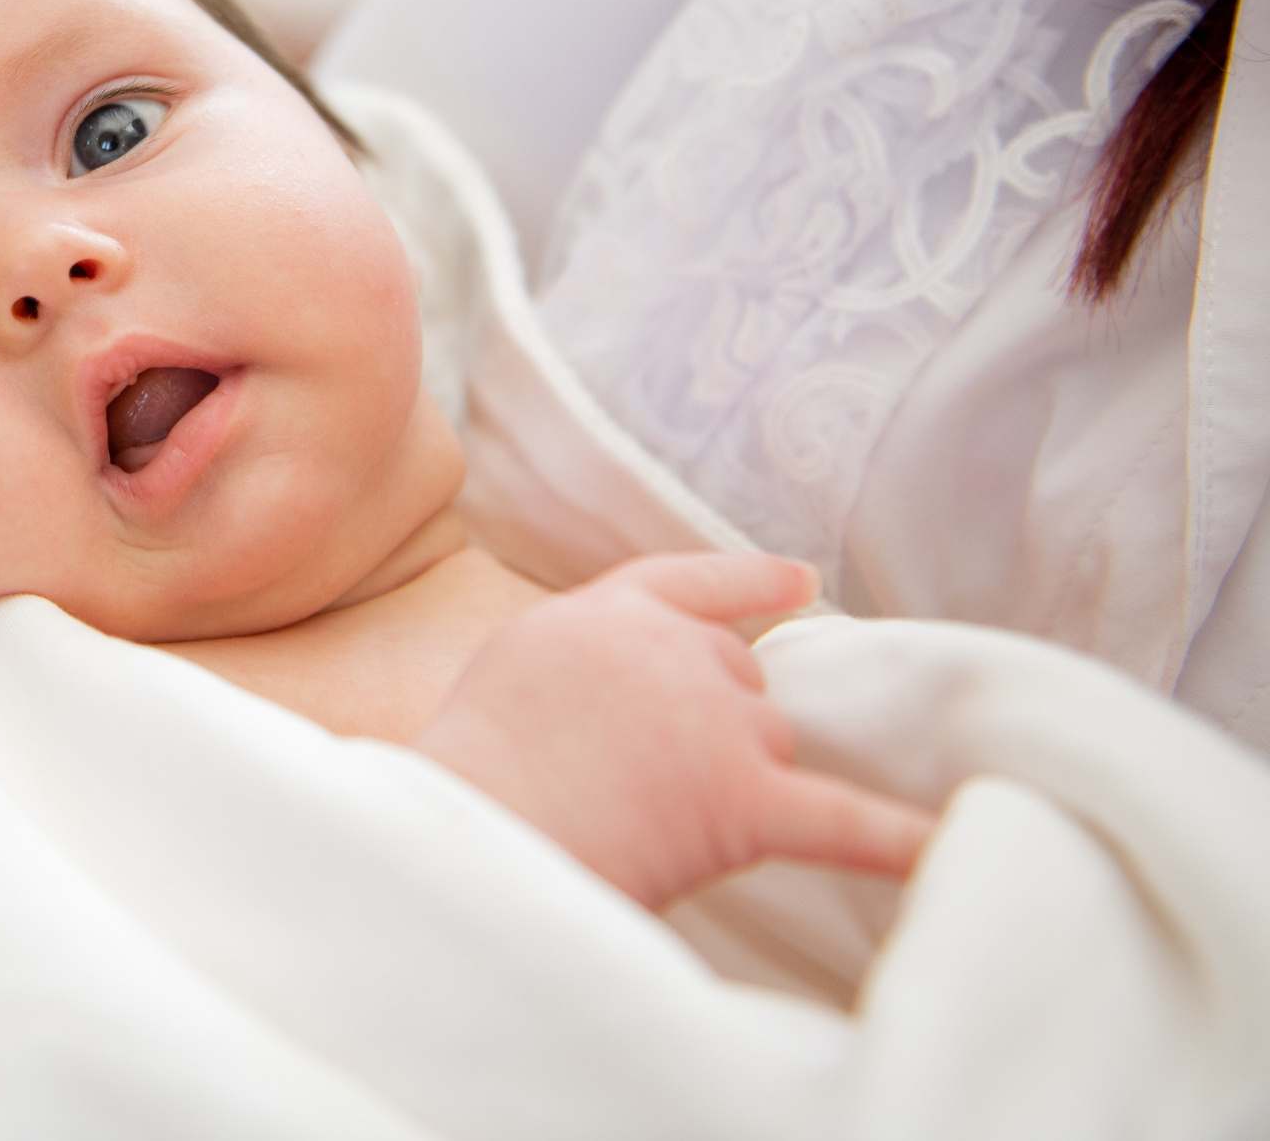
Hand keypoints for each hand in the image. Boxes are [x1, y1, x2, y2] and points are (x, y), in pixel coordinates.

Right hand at [415, 554, 935, 909]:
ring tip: (658, 829)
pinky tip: (952, 842)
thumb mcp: (511, 670)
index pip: (689, 585)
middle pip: (737, 677)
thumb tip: (627, 700)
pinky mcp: (742, 795)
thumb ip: (582, 663)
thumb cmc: (469, 767)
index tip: (797, 580)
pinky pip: (841, 819)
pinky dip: (896, 838)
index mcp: (604, 613)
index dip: (746, 584)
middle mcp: (669, 650)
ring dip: (738, 781)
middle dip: (715, 722)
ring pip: (769, 744)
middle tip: (647, 781)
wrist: (474, 824)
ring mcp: (712, 719)